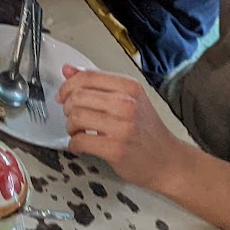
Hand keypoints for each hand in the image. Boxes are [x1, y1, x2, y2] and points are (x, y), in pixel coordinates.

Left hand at [58, 67, 189, 189]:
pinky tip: (81, 145)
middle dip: (68, 108)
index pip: (88, 76)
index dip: (68, 85)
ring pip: (76, 117)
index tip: (63, 95)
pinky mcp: (115, 149)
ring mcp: (121, 127)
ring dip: (70, 126)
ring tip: (78, 131)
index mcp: (129, 87)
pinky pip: (80, 141)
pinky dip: (74, 144)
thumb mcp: (128, 98)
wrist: (167, 160)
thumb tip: (68, 70)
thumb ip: (97, 84)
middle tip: (73, 116)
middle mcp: (126, 103)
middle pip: (78, 96)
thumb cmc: (147, 130)